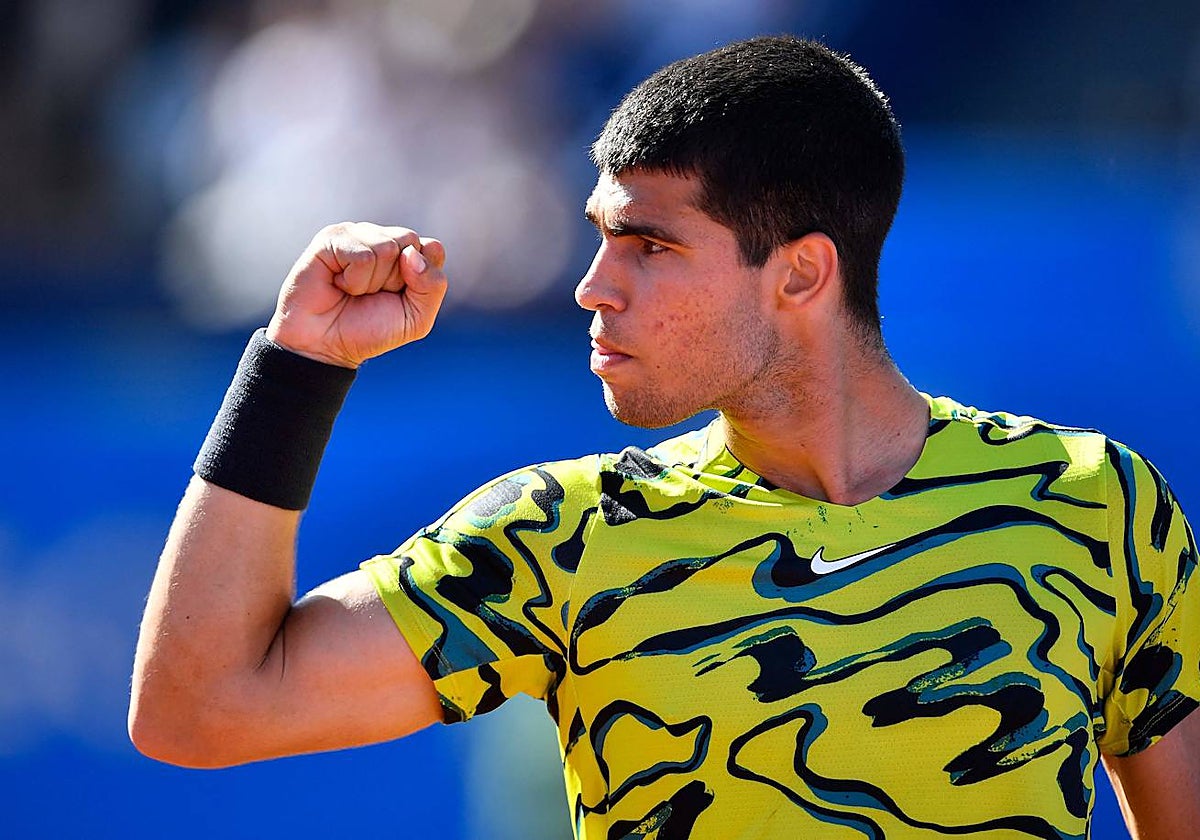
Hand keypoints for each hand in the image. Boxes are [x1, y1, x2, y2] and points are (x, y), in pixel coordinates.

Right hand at [265, 222, 447, 367]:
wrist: (325, 346)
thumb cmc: (368, 330)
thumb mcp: (416, 319)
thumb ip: (433, 286)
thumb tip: (411, 252)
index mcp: (405, 253)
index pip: (432, 248)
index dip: (421, 279)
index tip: (398, 296)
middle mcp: (381, 238)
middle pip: (411, 242)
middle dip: (395, 280)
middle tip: (372, 295)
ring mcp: (356, 235)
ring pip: (387, 247)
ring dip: (372, 282)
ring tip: (353, 291)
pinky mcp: (331, 238)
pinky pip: (363, 256)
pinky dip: (354, 280)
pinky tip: (338, 284)